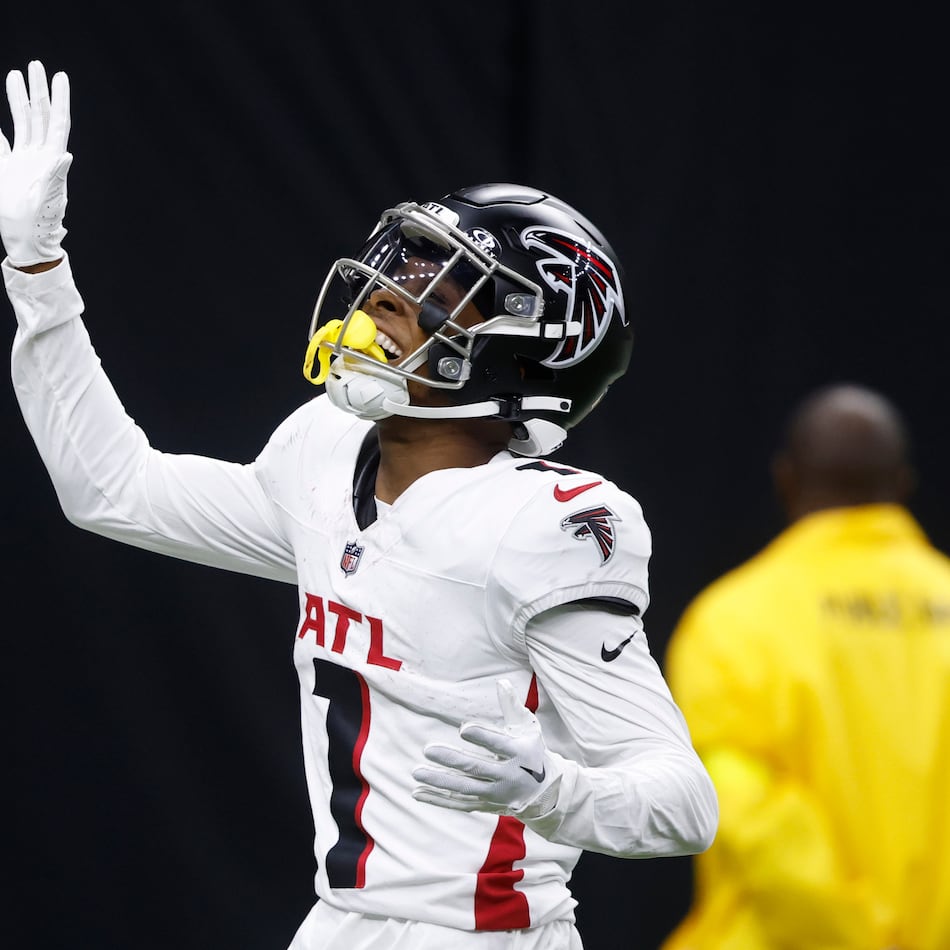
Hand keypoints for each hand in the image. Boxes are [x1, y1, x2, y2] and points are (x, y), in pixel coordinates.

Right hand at [0, 60, 71, 266]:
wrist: (23, 239)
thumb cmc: (38, 223)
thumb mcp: (47, 199)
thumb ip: (55, 176)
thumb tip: (66, 155)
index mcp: (51, 159)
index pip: (58, 123)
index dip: (59, 100)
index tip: (60, 76)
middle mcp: (39, 155)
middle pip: (40, 115)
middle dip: (38, 90)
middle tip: (36, 64)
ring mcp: (23, 159)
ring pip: (22, 122)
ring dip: (19, 99)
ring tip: (15, 75)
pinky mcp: (7, 167)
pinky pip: (1, 140)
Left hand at [412, 678, 561, 818]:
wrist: (545, 792)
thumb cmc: (531, 751)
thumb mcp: (527, 728)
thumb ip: (512, 706)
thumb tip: (501, 681)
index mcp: (520, 753)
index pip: (499, 745)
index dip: (482, 737)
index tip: (463, 729)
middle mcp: (508, 776)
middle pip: (476, 768)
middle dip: (451, 760)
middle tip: (428, 750)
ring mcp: (496, 794)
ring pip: (464, 788)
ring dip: (439, 781)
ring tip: (417, 771)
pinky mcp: (486, 805)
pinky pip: (460, 803)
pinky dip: (439, 800)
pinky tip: (418, 792)